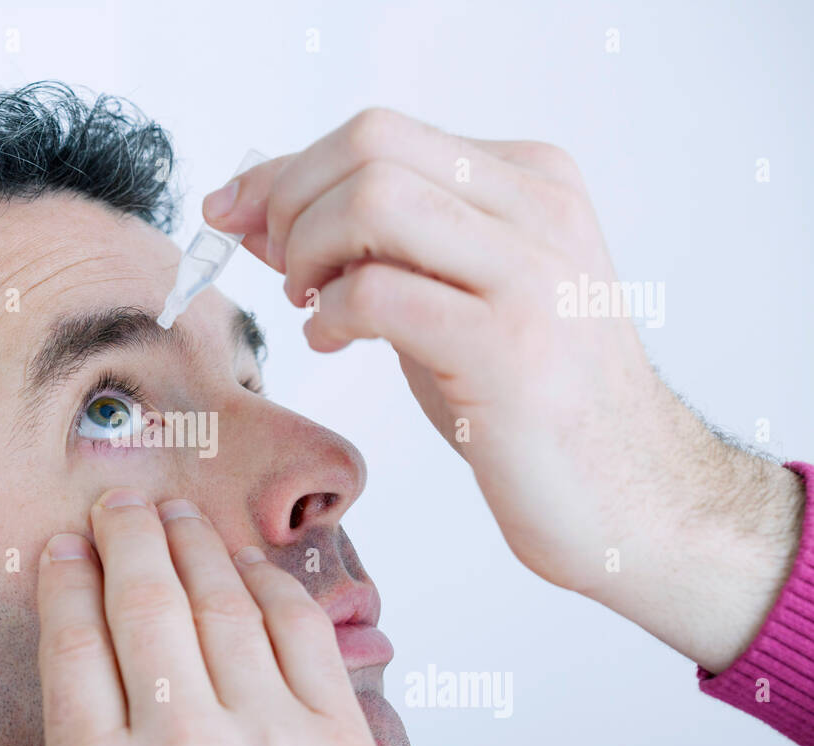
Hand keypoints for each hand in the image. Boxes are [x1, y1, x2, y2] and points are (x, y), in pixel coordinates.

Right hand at [37, 489, 404, 745]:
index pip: (74, 642)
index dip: (68, 580)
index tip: (66, 548)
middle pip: (147, 602)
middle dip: (127, 536)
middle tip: (118, 503)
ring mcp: (272, 742)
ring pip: (224, 602)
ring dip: (196, 544)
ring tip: (175, 514)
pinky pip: (303, 632)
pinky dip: (273, 585)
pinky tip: (248, 566)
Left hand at [204, 109, 803, 671]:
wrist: (628, 493)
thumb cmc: (529, 398)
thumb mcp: (450, 295)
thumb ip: (375, 247)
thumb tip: (263, 211)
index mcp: (530, 181)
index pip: (380, 133)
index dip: (287, 170)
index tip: (235, 212)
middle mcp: (538, 208)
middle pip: (369, 146)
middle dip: (289, 202)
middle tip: (280, 271)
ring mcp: (530, 273)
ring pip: (372, 201)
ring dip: (308, 251)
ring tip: (311, 304)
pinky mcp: (507, 346)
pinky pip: (378, 292)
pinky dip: (331, 314)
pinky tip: (334, 340)